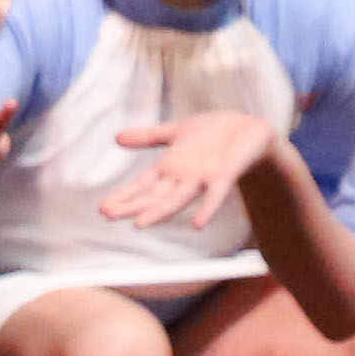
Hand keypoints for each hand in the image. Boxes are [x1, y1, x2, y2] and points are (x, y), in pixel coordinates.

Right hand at [97, 108, 273, 232]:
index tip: (102, 208)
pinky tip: (199, 224)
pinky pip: (215, 195)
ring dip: (158, 212)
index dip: (124, 196)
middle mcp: (182, 177)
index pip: (142, 184)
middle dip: (130, 205)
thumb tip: (117, 138)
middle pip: (152, 195)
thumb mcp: (175, 131)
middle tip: (106, 214)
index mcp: (170, 167)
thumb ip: (147, 137)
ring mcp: (202, 178)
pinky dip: (207, 209)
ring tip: (138, 223)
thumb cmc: (214, 132)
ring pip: (176, 199)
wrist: (251, 132)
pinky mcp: (224, 176)